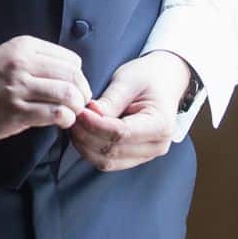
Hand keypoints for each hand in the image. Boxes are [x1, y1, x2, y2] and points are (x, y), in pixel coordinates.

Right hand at [0, 35, 90, 143]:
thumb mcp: (8, 57)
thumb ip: (37, 63)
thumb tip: (71, 79)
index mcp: (25, 47)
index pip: (71, 60)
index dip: (78, 77)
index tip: (75, 89)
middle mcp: (23, 64)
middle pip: (73, 76)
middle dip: (82, 93)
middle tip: (77, 104)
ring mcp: (19, 88)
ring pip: (68, 94)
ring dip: (76, 107)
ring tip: (69, 114)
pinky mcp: (15, 112)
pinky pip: (55, 113)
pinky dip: (65, 119)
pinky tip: (60, 122)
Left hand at [68, 50, 193, 171]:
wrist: (165, 81)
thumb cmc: (148, 77)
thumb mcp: (129, 81)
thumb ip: (110, 101)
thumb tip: (88, 115)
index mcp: (161, 124)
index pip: (121, 133)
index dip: (95, 125)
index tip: (79, 112)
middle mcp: (157, 145)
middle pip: (112, 150)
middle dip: (86, 135)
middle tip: (72, 116)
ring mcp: (147, 155)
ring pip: (106, 161)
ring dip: (85, 145)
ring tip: (76, 124)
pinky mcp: (135, 157)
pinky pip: (107, 162)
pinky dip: (90, 150)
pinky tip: (83, 133)